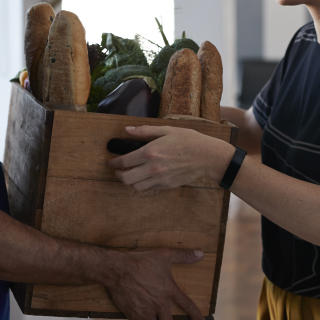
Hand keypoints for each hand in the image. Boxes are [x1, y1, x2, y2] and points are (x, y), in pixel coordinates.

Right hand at [105, 247, 206, 319]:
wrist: (118, 269)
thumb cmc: (141, 261)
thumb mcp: (164, 255)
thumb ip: (183, 256)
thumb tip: (200, 253)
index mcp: (169, 291)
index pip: (188, 306)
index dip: (196, 316)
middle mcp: (159, 304)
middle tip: (165, 319)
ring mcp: (146, 311)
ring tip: (153, 319)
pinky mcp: (133, 315)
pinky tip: (140, 318)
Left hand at [108, 125, 233, 190]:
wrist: (207, 157)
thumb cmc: (189, 140)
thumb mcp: (167, 130)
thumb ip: (145, 131)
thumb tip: (127, 130)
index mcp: (150, 152)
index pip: (124, 161)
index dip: (114, 163)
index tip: (111, 162)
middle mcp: (152, 168)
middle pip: (126, 178)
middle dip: (118, 174)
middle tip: (117, 170)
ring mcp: (159, 179)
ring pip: (135, 187)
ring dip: (129, 181)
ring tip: (129, 174)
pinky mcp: (166, 185)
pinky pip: (148, 189)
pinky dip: (142, 186)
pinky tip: (143, 178)